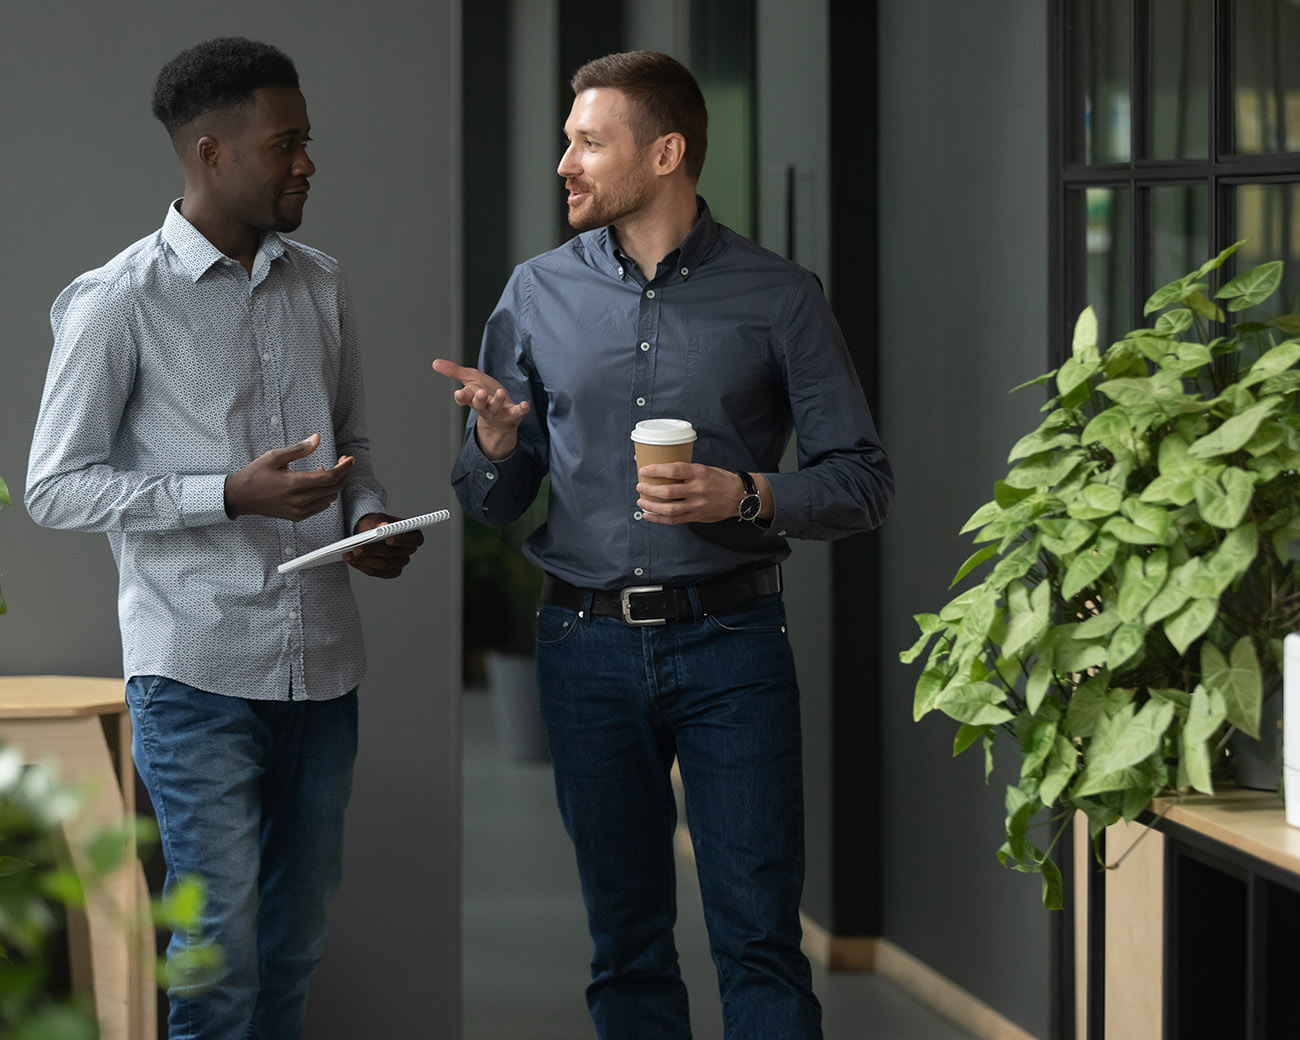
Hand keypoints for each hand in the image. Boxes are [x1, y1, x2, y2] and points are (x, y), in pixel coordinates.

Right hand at [225, 434, 352, 520]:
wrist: (240, 497)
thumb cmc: (255, 474)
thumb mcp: (275, 456)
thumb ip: (299, 449)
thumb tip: (317, 438)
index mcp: (295, 483)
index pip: (331, 477)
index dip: (344, 467)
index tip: (349, 459)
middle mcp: (300, 500)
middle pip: (334, 488)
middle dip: (342, 474)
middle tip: (341, 461)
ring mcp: (299, 511)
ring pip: (329, 498)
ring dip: (332, 485)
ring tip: (322, 471)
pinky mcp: (297, 517)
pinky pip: (320, 506)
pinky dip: (324, 495)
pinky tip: (315, 484)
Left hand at [345, 512, 423, 578]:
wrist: (367, 532)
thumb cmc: (376, 524)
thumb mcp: (377, 518)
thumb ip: (381, 521)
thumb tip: (384, 526)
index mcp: (413, 535)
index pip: (415, 540)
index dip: (402, 541)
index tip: (388, 540)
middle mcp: (409, 551)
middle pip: (393, 554)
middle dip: (374, 551)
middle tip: (357, 548)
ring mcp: (400, 563)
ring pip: (383, 565)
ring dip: (365, 560)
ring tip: (350, 554)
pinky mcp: (389, 572)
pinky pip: (376, 572)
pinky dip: (362, 566)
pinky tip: (352, 560)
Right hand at [431, 358, 529, 460]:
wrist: (501, 418)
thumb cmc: (485, 395)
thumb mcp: (470, 380)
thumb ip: (454, 372)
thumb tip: (435, 363)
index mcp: (472, 398)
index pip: (464, 399)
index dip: (462, 397)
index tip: (459, 394)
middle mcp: (484, 406)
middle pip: (479, 404)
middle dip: (479, 399)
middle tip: (480, 393)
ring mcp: (498, 412)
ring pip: (496, 407)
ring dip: (498, 401)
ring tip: (500, 393)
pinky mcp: (512, 414)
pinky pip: (517, 412)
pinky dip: (521, 410)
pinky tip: (526, 405)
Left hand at [637, 466, 771, 524]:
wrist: (739, 496)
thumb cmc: (721, 480)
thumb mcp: (705, 469)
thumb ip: (687, 472)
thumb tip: (663, 472)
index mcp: (699, 473)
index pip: (673, 470)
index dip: (656, 470)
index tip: (644, 470)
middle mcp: (698, 489)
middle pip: (668, 491)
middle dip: (649, 489)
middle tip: (640, 486)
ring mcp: (697, 505)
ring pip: (669, 508)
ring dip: (651, 506)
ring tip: (641, 502)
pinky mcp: (696, 516)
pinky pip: (674, 520)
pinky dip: (659, 518)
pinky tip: (649, 515)